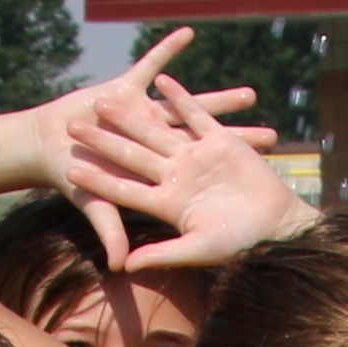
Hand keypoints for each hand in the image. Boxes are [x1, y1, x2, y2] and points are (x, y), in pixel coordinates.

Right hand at [34, 29, 271, 217]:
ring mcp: (147, 117)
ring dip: (219, 102)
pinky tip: (189, 36)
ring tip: (252, 95)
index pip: (199, 176)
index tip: (259, 185)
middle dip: (238, 142)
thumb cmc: (73, 181)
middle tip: (274, 139)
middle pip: (207, 145)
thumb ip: (112, 233)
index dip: (225, 181)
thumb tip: (122, 268)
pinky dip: (166, 53)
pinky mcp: (127, 91)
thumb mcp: (97, 208)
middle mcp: (160, 146)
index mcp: (158, 173)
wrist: (50, 147)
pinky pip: (150, 67)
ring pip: (190, 109)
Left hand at [65, 74, 311, 272]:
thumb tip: (123, 267)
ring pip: (156, 131)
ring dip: (130, 115)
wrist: (278, 227)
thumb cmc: (241, 244)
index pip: (125, 190)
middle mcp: (178, 178)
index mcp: (169, 204)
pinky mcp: (220, 141)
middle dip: (103, 140)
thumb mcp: (197, 250)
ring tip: (103, 97)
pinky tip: (159, 79)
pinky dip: (179, 96)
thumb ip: (161, 254)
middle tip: (72, 125)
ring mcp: (197, 158)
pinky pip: (195, 114)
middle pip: (132, 155)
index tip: (69, 171)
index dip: (98, 180)